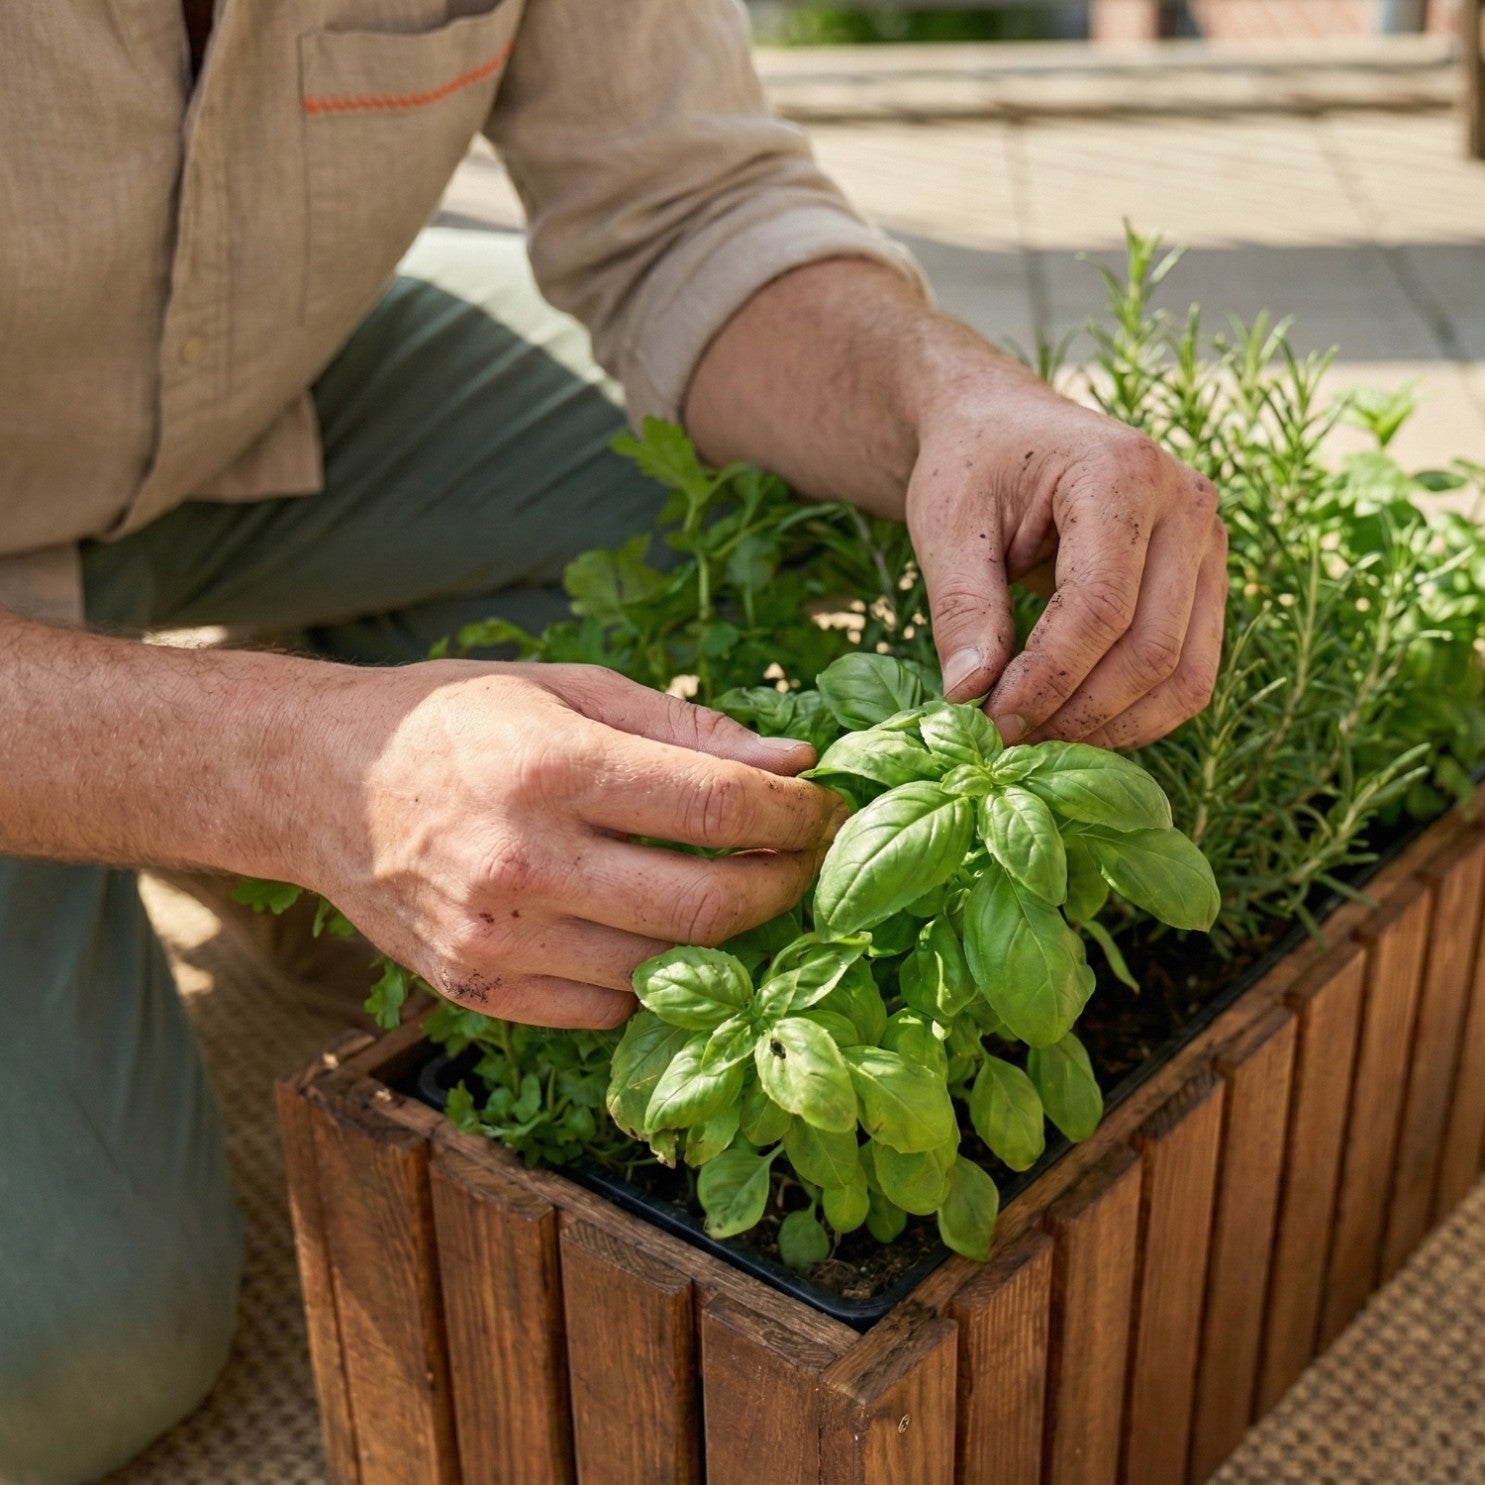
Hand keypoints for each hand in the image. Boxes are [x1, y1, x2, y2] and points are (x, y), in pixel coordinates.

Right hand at [304, 661, 843, 1028]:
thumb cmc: (454, 722)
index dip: (794, 811)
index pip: (714, 803)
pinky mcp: (479, 991)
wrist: (320, 785)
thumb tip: (789, 759)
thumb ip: (682, 728)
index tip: (826, 806)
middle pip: (707, 905)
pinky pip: (606, 1010)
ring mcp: (498, 941)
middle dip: (785, 884)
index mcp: (549, 767)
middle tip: (808, 858)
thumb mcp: (566, 688)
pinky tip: (658, 930)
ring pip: (665, 969)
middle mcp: (523, 863)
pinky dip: (653, 977)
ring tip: (739, 889)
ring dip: (727, 936)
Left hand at [906, 368, 1226, 749]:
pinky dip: (1137, 714)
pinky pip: (1191, 673)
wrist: (1001, 425)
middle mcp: (1187, 504)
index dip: (1049, 678)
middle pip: (1151, 649)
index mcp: (1121, 473)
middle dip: (1077, 712)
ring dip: (1112, 726)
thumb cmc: (972, 466)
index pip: (1101, 606)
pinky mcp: (1206, 580)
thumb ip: (962, 611)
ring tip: (1038, 738)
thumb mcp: (948, 527)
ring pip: (1185, 674)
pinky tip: (1075, 724)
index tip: (991, 719)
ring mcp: (1208, 543)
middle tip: (1008, 740)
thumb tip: (971, 698)